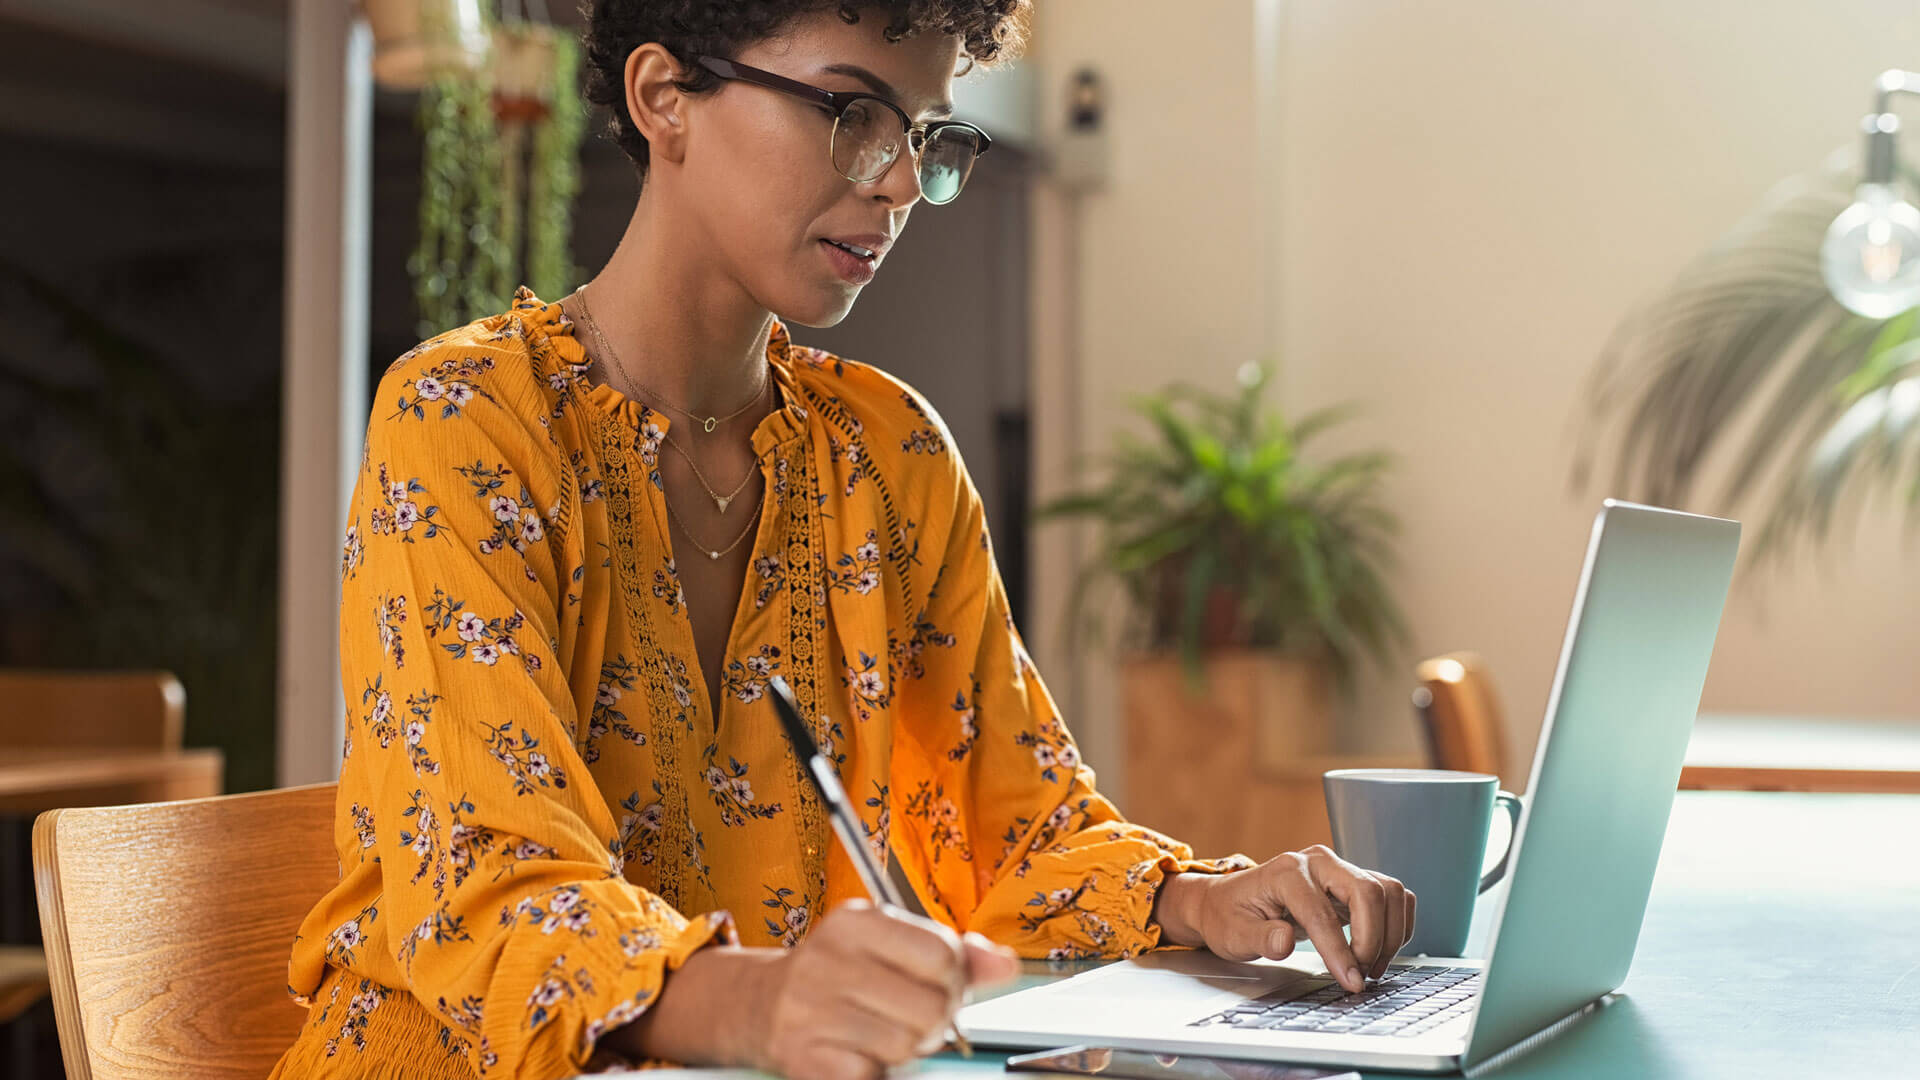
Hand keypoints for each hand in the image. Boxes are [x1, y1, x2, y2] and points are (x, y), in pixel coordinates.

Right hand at [747, 900, 1018, 1078]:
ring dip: (904, 1051)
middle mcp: (829, 959)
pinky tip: (856, 1054)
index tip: (938, 986)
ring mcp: (811, 1009)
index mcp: (856, 922)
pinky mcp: (804, 1057)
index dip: (953, 980)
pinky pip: (871, 1074)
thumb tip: (1005, 965)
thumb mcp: (889, 946)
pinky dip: (874, 1072)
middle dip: (934, 1023)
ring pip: (906, 1045)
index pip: (943, 953)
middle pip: (931, 1007)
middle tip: (912, 1020)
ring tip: (880, 1036)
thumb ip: (953, 954)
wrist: (758, 1006)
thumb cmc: (838, 975)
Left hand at [1154, 848, 1415, 992]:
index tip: (1351, 982)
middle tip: (1362, 974)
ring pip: (1387, 891)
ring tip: (1371, 966)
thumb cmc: (1230, 917)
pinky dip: (1396, 923)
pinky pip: (1391, 896)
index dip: (1341, 952)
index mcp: (1287, 872)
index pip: (1322, 913)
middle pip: (1367, 891)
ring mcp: (1338, 869)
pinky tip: (1382, 949)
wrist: (1228, 901)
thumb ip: (1260, 938)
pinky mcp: (1352, 882)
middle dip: (1372, 938)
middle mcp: (1318, 863)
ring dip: (1389, 932)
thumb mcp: (1233, 934)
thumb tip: (1284, 942)